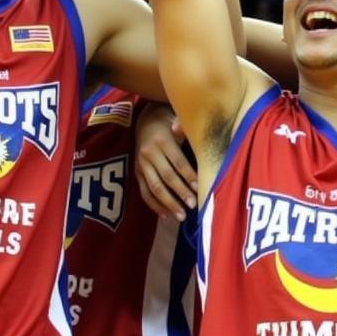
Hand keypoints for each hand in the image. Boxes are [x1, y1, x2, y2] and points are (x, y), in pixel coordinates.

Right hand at [134, 103, 197, 220]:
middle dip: (180, 192)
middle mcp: (149, 153)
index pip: (177, 161)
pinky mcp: (136, 173)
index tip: (200, 188)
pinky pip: (144, 192)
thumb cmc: (168, 123)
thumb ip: (182, 126)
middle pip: (166, 177)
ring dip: (168, 203)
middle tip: (193, 205)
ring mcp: (141, 164)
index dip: (188, 175)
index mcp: (162, 140)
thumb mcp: (175, 120)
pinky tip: (166, 215)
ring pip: (154, 187)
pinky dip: (154, 205)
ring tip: (182, 216)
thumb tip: (180, 127)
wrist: (144, 120)